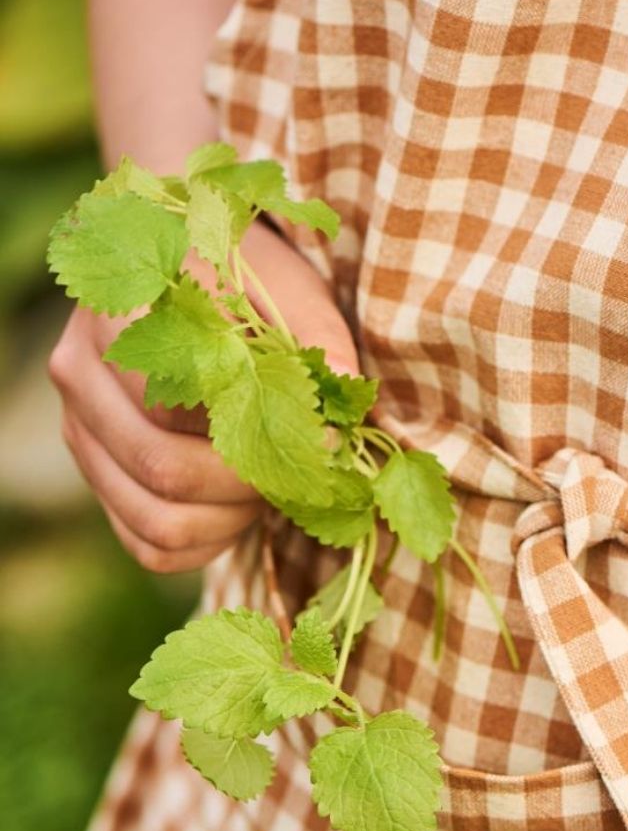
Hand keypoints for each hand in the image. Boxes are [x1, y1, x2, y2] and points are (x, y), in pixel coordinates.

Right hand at [50, 220, 358, 572]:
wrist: (199, 285)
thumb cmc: (251, 285)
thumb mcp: (290, 292)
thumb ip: (316, 337)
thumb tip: (344, 393)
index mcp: (117, 314)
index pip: (173, 401)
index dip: (253, 427)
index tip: (314, 430)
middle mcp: (80, 375)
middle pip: (162, 467)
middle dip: (248, 482)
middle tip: (299, 469)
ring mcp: (80, 432)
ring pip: (155, 517)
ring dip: (231, 519)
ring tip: (271, 486)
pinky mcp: (98, 479)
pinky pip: (149, 545)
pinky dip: (208, 542)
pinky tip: (241, 505)